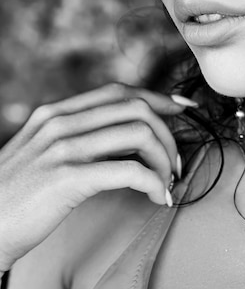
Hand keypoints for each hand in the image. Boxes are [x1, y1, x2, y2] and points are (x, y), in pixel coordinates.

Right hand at [0, 82, 195, 272]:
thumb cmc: (16, 196)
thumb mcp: (43, 151)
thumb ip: (77, 136)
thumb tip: (127, 137)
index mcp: (56, 113)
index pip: (119, 91)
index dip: (157, 98)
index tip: (183, 108)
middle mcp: (60, 122)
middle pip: (136, 107)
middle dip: (168, 133)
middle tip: (174, 162)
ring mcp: (63, 148)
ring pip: (140, 133)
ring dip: (165, 158)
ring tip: (166, 181)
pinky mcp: (68, 178)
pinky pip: (130, 170)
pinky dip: (154, 182)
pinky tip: (156, 197)